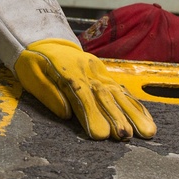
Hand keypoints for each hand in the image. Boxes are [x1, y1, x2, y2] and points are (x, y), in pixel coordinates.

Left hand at [14, 38, 155, 140]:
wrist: (46, 40)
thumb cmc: (35, 61)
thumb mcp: (31, 73)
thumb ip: (47, 92)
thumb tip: (65, 114)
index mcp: (67, 71)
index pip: (81, 94)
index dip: (91, 114)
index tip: (100, 134)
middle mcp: (88, 71)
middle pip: (104, 96)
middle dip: (116, 117)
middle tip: (125, 137)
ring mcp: (100, 73)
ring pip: (118, 94)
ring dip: (133, 114)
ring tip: (146, 133)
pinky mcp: (106, 76)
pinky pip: (123, 91)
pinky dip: (136, 106)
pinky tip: (147, 121)